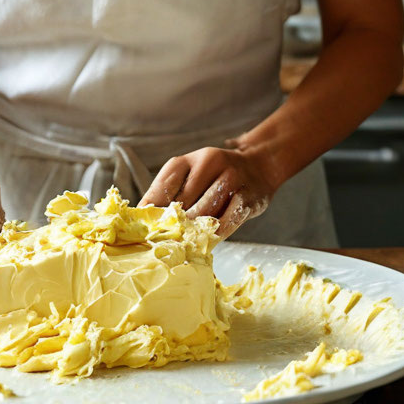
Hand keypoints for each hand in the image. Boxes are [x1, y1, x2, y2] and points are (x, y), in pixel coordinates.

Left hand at [139, 143, 275, 238]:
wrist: (259, 166)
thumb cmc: (216, 175)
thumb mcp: (192, 173)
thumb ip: (171, 191)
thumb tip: (144, 216)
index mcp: (190, 158)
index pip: (165, 183)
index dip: (153, 207)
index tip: (145, 226)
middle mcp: (210, 162)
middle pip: (185, 200)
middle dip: (173, 223)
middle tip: (164, 241)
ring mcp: (232, 178)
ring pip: (206, 211)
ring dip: (193, 230)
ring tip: (183, 244)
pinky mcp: (248, 197)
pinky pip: (228, 221)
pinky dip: (215, 234)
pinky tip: (206, 242)